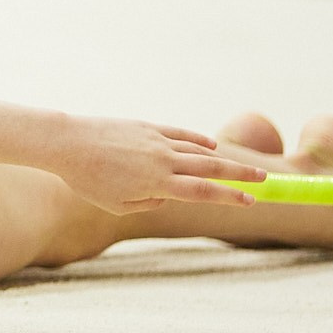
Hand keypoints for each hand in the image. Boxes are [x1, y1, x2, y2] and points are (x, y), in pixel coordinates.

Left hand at [49, 118, 263, 213]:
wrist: (67, 144)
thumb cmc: (88, 180)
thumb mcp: (118, 205)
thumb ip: (149, 203)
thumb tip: (167, 194)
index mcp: (158, 183)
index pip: (204, 192)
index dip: (231, 197)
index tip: (252, 201)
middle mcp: (163, 160)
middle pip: (211, 168)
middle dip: (240, 175)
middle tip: (265, 180)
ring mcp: (156, 140)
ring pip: (197, 149)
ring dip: (221, 158)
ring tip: (238, 166)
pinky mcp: (146, 127)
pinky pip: (179, 134)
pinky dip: (196, 139)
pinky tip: (210, 144)